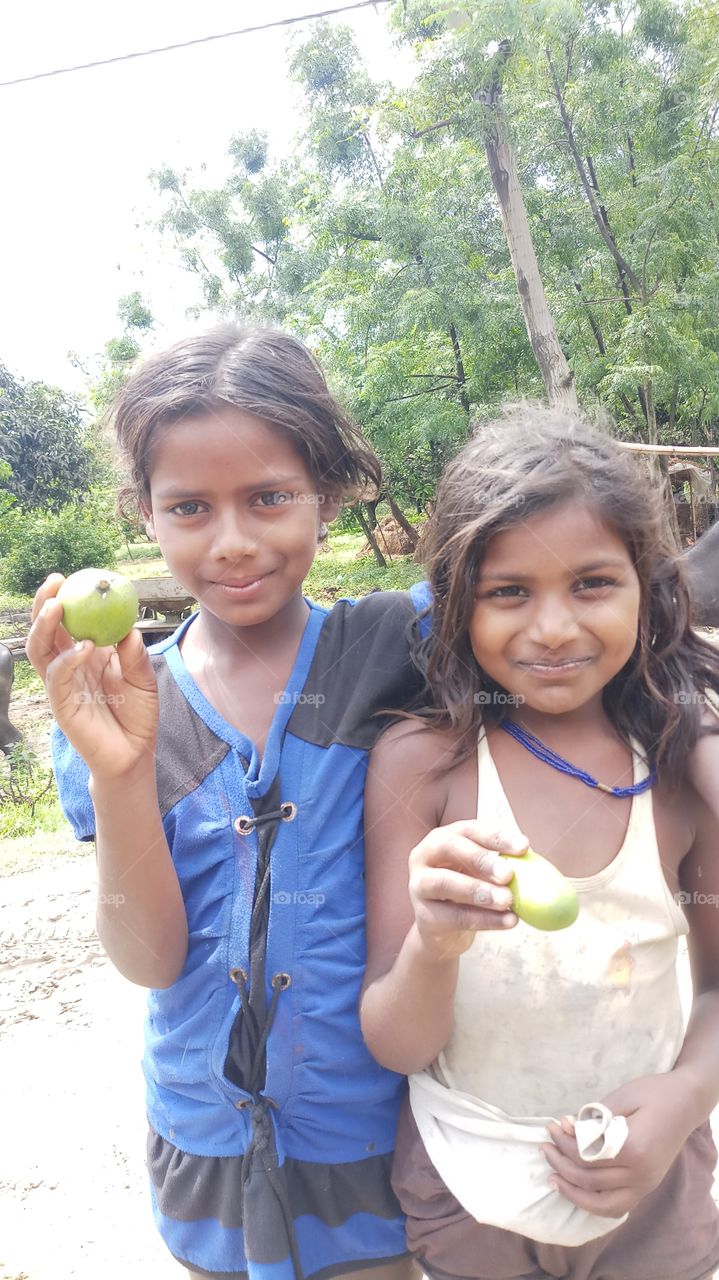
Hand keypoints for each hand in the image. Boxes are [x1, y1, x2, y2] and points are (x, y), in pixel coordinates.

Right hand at [27, 573, 158, 780]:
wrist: (135, 754)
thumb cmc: (138, 714)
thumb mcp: (144, 679)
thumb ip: (134, 655)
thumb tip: (128, 629)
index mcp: (86, 654)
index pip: (66, 622)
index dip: (62, 599)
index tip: (69, 576)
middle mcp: (69, 666)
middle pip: (45, 631)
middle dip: (43, 604)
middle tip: (54, 583)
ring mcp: (62, 685)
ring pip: (40, 651)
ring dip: (44, 627)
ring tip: (56, 608)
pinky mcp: (62, 705)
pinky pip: (58, 677)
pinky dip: (68, 659)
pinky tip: (84, 647)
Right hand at [408, 820, 525, 959]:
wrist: (442, 931)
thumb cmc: (466, 891)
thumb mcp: (481, 873)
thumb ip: (502, 865)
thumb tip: (536, 862)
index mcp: (443, 838)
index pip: (470, 830)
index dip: (497, 837)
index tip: (524, 847)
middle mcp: (425, 856)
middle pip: (450, 848)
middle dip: (481, 859)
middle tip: (508, 874)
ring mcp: (419, 885)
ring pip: (446, 883)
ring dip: (480, 892)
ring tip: (508, 901)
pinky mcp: (423, 915)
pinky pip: (454, 916)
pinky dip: (485, 920)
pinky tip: (509, 921)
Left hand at [542, 1073, 692, 1217]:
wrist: (686, 1102)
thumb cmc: (653, 1093)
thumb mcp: (621, 1097)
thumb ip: (593, 1118)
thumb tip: (566, 1129)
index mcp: (633, 1147)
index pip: (586, 1154)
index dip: (564, 1142)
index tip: (553, 1126)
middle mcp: (640, 1173)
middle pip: (590, 1178)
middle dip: (561, 1163)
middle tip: (545, 1146)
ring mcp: (646, 1184)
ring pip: (601, 1202)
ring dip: (573, 1192)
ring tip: (552, 1177)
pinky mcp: (647, 1187)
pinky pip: (617, 1207)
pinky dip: (594, 1204)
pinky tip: (576, 1192)